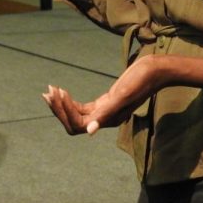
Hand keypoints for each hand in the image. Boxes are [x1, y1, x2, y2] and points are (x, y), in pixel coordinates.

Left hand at [42, 55, 202, 134]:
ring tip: (50, 90)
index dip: (64, 112)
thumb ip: (106, 113)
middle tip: (47, 92)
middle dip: (58, 109)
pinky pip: (83, 108)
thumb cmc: (141, 80)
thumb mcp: (122, 94)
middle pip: (74, 122)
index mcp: (109, 119)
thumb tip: (89, 132)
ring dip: (61, 104)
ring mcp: (105, 110)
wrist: (155, 70)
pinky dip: (70, 100)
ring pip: (77, 115)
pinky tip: (62, 91)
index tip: (58, 92)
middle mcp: (105, 118)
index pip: (78, 124)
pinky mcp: (106, 102)